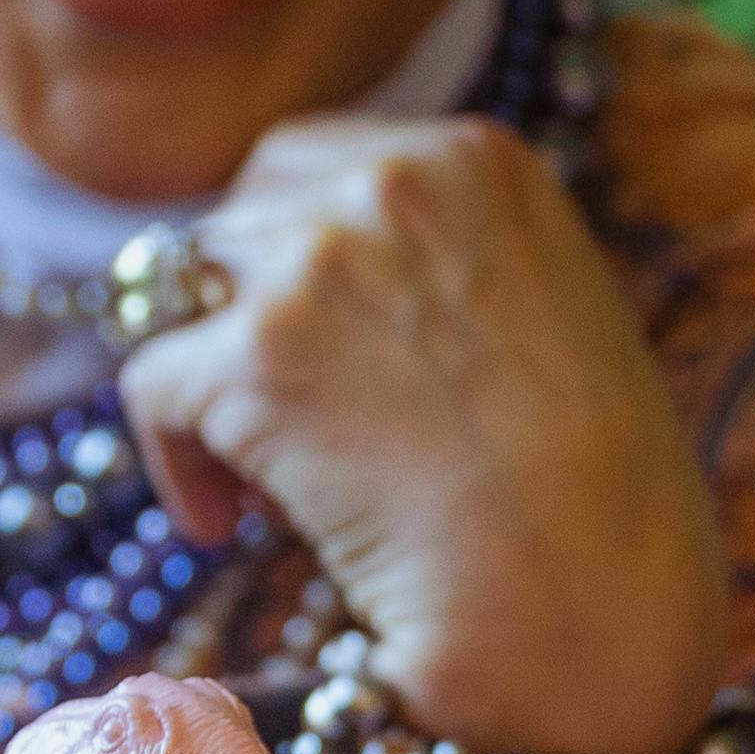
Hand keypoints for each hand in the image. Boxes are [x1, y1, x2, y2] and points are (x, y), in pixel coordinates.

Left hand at [118, 113, 728, 753]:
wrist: (594, 593)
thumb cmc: (603, 491)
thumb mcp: (554, 313)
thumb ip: (451, 266)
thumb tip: (339, 294)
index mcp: (475, 160)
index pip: (311, 165)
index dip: (289, 257)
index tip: (307, 335)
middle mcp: (391, 183)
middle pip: (238, 219)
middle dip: (241, 309)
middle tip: (277, 409)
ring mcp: (316, 264)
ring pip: (186, 301)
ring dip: (212, 383)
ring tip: (265, 482)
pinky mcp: (254, 358)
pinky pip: (151, 388)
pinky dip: (173, 460)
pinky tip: (221, 523)